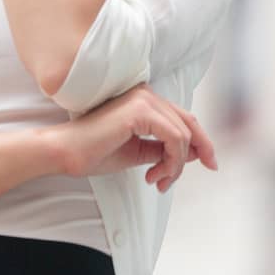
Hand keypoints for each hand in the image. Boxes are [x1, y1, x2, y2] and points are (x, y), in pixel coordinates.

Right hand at [48, 83, 217, 191]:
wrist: (66, 153)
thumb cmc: (94, 152)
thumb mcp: (138, 152)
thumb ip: (163, 148)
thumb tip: (195, 154)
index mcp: (142, 100)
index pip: (182, 118)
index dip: (201, 141)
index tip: (209, 164)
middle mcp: (144, 93)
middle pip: (189, 122)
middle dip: (201, 150)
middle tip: (201, 172)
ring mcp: (142, 99)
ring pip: (183, 134)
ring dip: (177, 164)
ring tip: (158, 181)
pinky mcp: (140, 111)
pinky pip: (174, 138)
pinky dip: (172, 161)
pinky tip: (155, 175)